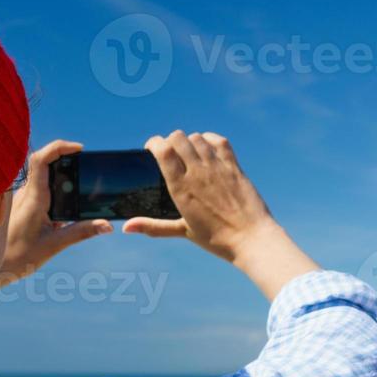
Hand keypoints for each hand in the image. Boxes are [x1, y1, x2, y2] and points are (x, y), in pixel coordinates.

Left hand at [0, 140, 110, 293]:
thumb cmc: (20, 258)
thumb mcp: (55, 245)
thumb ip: (82, 232)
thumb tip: (107, 225)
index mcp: (33, 198)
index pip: (42, 159)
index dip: (60, 147)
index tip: (79, 149)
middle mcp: (25, 194)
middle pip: (44, 162)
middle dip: (66, 160)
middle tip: (85, 168)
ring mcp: (22, 198)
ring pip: (42, 176)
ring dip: (60, 177)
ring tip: (78, 191)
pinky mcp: (22, 206)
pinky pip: (39, 189)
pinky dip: (54, 191)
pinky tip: (63, 210)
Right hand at [124, 131, 317, 299]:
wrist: (251, 239)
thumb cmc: (216, 239)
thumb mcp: (182, 231)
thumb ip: (153, 226)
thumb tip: (125, 228)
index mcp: (181, 187)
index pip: (163, 149)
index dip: (154, 143)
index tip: (151, 149)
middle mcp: (198, 172)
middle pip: (178, 137)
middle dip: (170, 140)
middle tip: (171, 152)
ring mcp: (217, 167)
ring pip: (197, 137)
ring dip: (189, 141)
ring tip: (189, 152)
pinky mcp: (234, 166)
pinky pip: (219, 141)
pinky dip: (210, 139)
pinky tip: (207, 148)